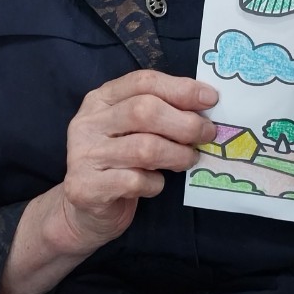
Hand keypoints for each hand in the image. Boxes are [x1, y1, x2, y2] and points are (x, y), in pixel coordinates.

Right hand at [55, 70, 217, 254]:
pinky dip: (156, 184)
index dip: (181, 88)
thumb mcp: (136, 130)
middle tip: (207, 134)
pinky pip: (134, 181)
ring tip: (189, 159)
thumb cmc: (120, 164)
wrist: (87, 211)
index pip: (143, 82)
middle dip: (184, 123)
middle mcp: (87, 122)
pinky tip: (156, 184)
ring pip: (143, 148)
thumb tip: (205, 104)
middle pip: (144, 111)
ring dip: (177, 154)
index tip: (211, 99)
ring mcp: (83, 155)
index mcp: (100, 99)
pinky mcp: (85, 187)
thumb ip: (161, 113)